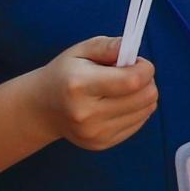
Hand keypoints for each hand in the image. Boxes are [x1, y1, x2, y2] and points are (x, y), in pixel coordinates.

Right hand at [28, 34, 158, 151]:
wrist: (42, 109)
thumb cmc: (65, 74)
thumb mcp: (80, 51)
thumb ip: (108, 46)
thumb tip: (132, 48)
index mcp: (80, 85)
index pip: (132, 80)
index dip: (145, 68)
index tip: (137, 61)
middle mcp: (87, 114)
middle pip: (145, 97)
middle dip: (147, 80)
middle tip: (132, 73)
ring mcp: (95, 133)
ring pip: (146, 110)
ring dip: (143, 95)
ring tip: (123, 88)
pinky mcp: (102, 144)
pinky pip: (139, 123)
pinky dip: (137, 110)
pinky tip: (118, 103)